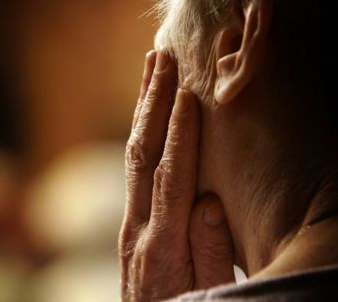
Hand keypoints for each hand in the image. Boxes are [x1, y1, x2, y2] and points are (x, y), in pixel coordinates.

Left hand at [119, 51, 234, 300]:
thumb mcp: (208, 294)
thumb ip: (209, 251)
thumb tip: (208, 199)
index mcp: (162, 245)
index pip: (170, 178)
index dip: (180, 135)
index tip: (186, 95)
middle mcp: (136, 228)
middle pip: (143, 154)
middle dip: (153, 103)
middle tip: (162, 58)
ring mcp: (128, 223)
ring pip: (133, 155)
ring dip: (143, 108)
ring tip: (150, 67)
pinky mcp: (129, 223)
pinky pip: (134, 167)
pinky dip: (143, 132)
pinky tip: (150, 112)